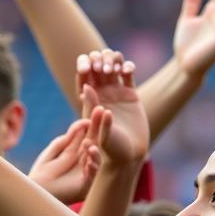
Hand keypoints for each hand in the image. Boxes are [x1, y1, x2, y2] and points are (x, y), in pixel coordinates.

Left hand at [27, 118, 97, 203]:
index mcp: (80, 151)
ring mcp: (87, 173)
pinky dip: (91, 168)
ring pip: (95, 160)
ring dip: (94, 152)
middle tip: (104, 118)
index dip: (94, 122)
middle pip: (95, 144)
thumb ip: (68, 138)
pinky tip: (89, 161)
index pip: (89, 134)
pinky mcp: (85, 186)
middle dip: (99, 131)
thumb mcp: (55, 149)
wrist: (35, 190)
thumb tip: (82, 123)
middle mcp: (87, 161)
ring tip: (89, 145)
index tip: (99, 108)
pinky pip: (91, 177)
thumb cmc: (43, 170)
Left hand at [76, 50, 148, 166]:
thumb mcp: (98, 127)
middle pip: (97, 65)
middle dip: (99, 60)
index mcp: (88, 99)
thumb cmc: (110, 147)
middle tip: (104, 69)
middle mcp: (101, 93)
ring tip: (116, 69)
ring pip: (113, 65)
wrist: (129, 155)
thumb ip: (91, 107)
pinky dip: (127, 66)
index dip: (84, 66)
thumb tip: (86, 87)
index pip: (83, 76)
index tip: (88, 68)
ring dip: (113, 60)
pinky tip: (127, 71)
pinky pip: (128, 72)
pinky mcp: (131, 93)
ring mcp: (116, 92)